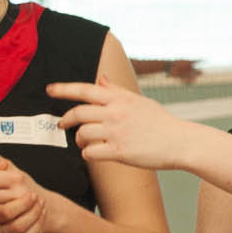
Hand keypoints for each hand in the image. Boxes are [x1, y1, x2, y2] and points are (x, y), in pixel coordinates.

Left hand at [50, 79, 192, 170]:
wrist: (181, 142)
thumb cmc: (160, 122)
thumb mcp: (140, 101)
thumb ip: (117, 92)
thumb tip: (101, 78)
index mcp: (120, 99)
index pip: (86, 89)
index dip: (64, 89)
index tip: (49, 90)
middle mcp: (117, 113)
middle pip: (78, 113)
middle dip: (66, 120)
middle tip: (62, 124)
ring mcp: (117, 132)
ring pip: (82, 134)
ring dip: (79, 140)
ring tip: (85, 142)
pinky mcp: (120, 151)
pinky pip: (90, 153)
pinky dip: (88, 154)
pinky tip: (94, 153)